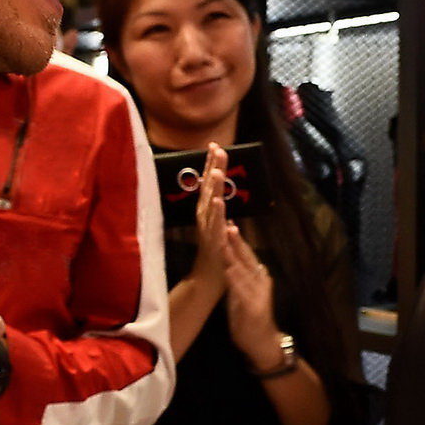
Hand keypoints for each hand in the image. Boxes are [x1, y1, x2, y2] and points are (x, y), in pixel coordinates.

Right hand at [187, 143, 231, 293]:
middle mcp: (204, 215)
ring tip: (217, 170)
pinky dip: (216, 212)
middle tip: (217, 147)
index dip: (212, 164)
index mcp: (208, 210)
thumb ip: (218, 210)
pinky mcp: (213, 240)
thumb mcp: (218, 225)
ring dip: (213, 186)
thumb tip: (220, 195)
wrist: (209, 279)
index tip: (215, 145)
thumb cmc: (215, 251)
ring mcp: (207, 228)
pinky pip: (215, 224)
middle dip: (213, 167)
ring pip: (211, 203)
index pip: (210, 183)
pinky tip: (218, 201)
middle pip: (209, 187)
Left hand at [221, 220, 280, 363]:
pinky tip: (229, 270)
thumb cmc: (250, 320)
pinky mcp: (255, 307)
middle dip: (237, 242)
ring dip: (235, 256)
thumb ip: (237, 280)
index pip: (246, 256)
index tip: (230, 224)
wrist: (262, 343)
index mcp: (257, 278)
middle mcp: (261, 282)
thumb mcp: (241, 296)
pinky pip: (243, 291)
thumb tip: (229, 263)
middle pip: (248, 259)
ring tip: (226, 243)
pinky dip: (236, 279)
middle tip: (229, 225)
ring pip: (245, 271)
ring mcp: (259, 294)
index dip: (238, 241)